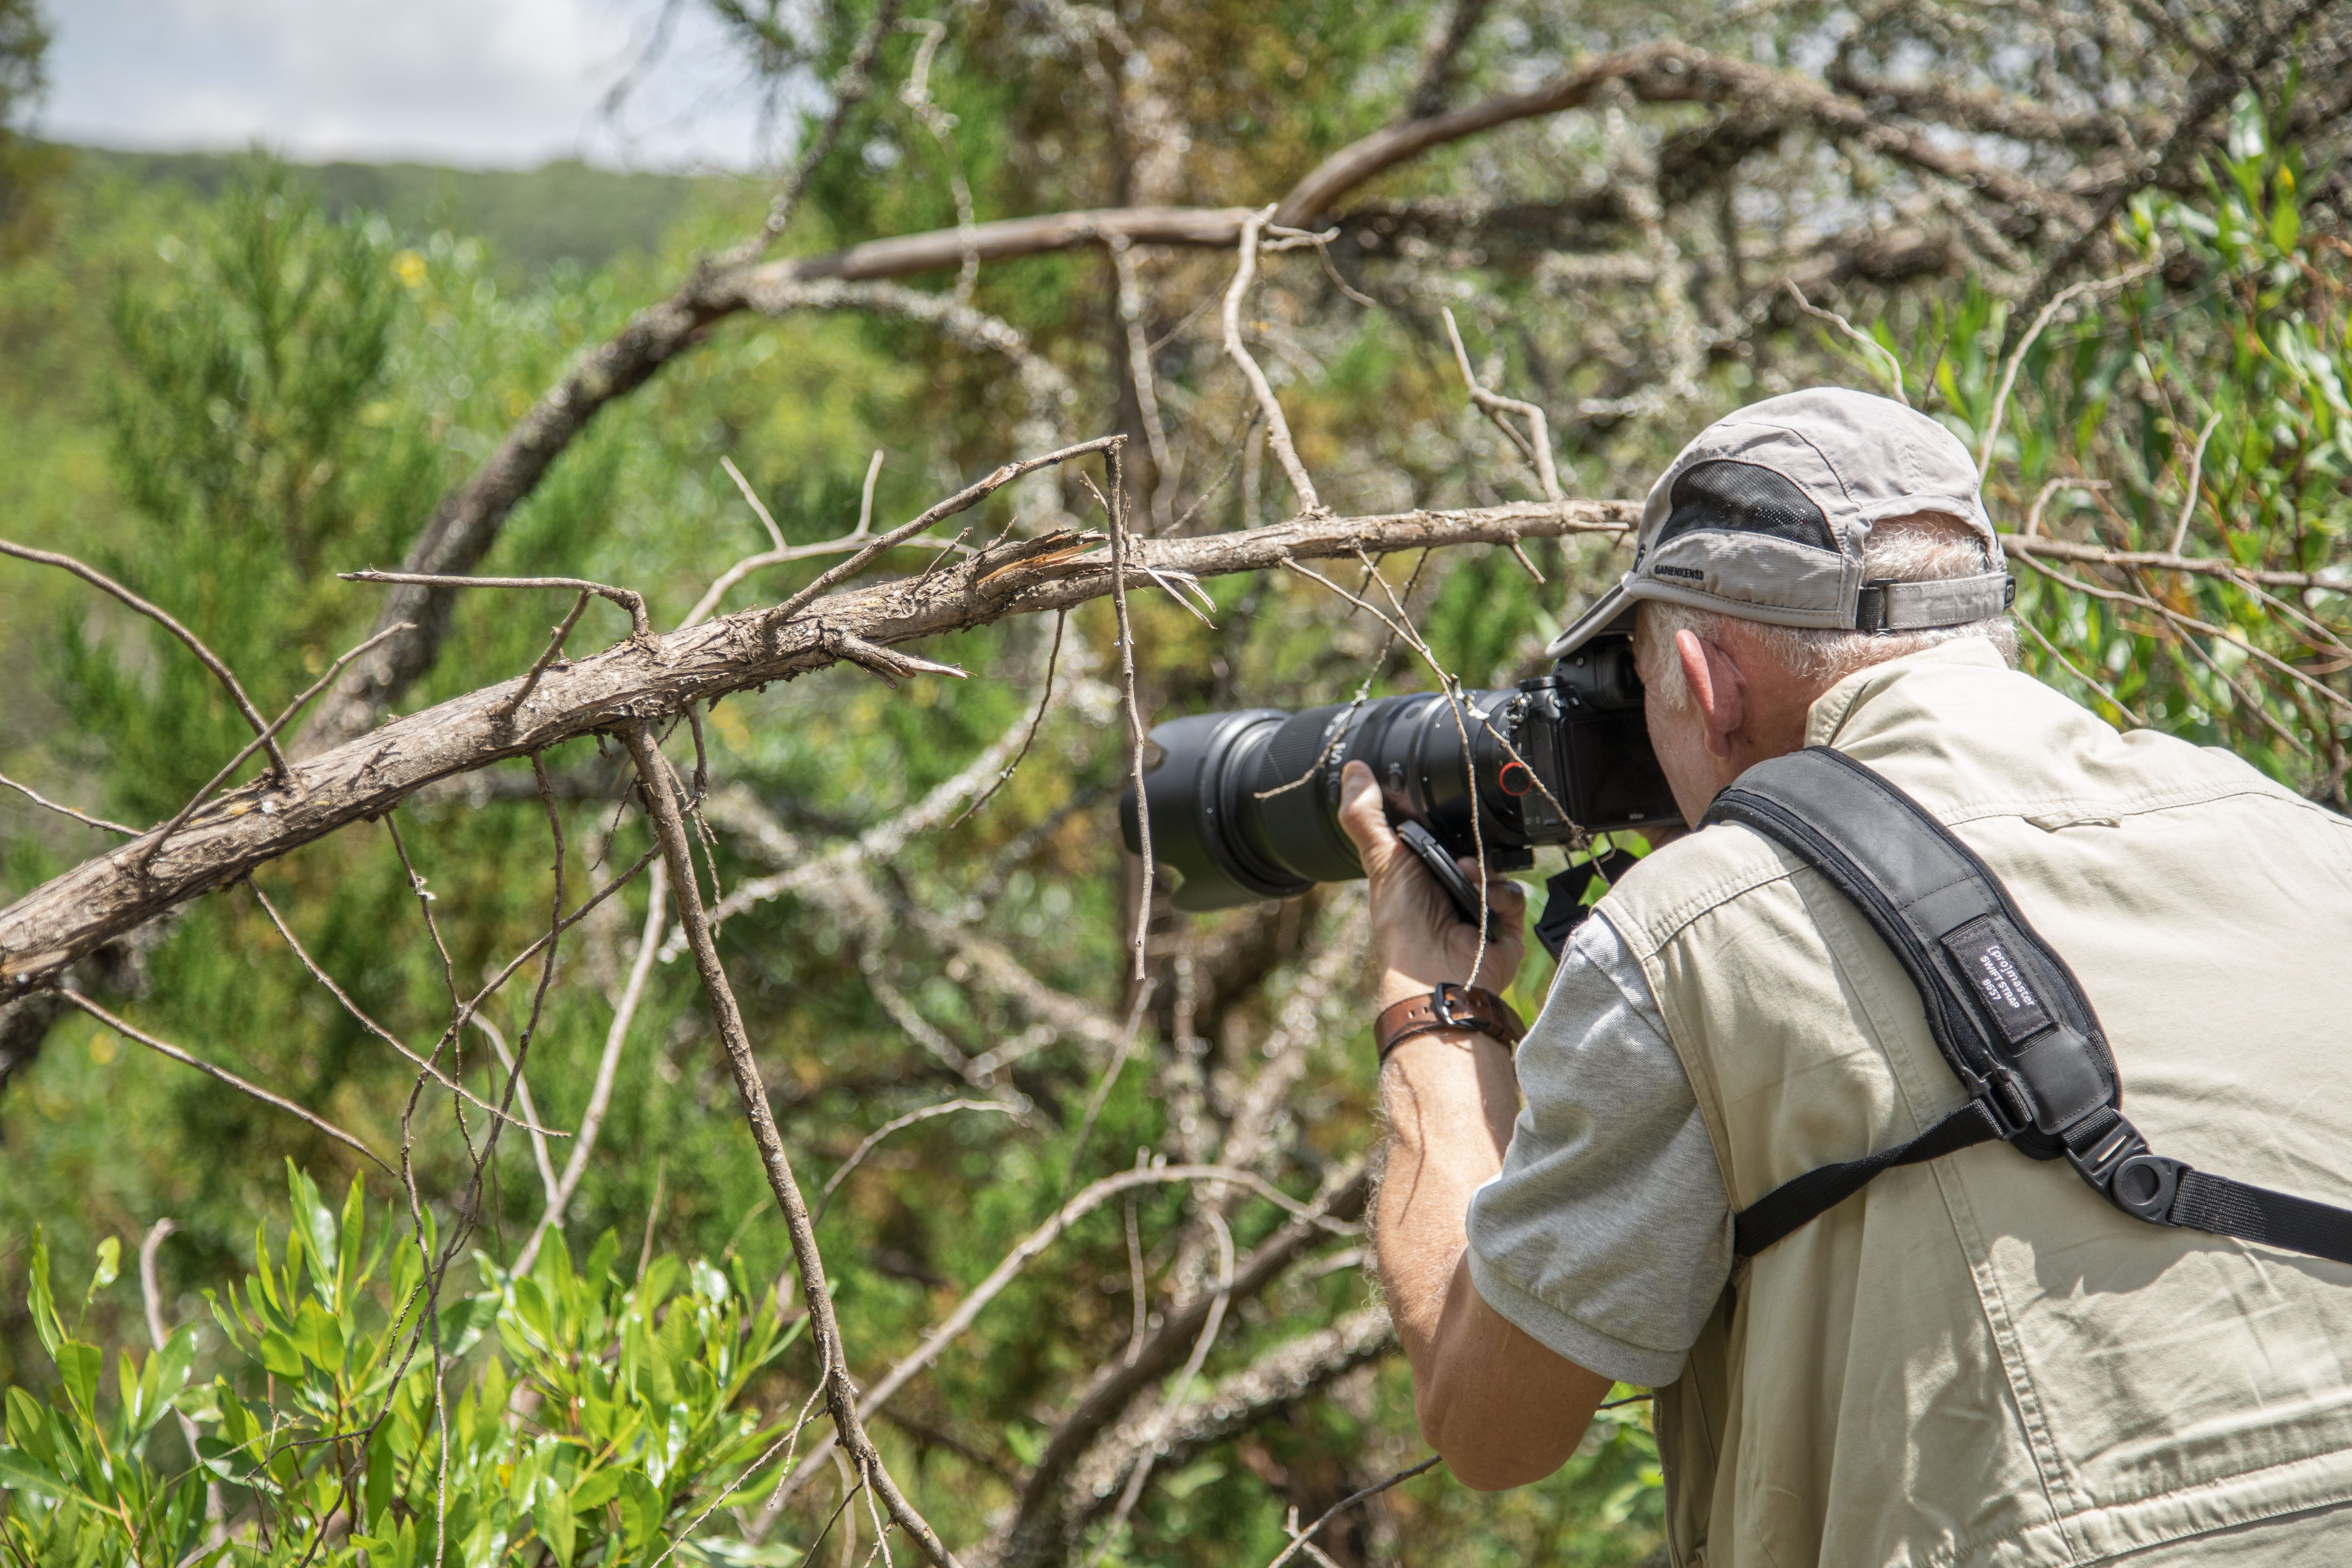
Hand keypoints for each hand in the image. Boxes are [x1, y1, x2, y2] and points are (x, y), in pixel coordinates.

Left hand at [1336, 760, 1526, 1010]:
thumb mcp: (1382, 858)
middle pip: (1472, 848)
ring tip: (1465, 876)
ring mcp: (1478, 909)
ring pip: (1496, 867)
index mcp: (1418, 875)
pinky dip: (1500, 894)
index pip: (1438, 836)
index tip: (1444, 808)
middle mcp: (1448, 891)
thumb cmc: (1404, 924)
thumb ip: (1366, 816)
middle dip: (1468, 845)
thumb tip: (1352, 771)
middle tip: (1454, 852)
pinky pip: (1515, 893)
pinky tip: (1484, 900)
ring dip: (1482, 869)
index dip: (1441, 822)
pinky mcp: (1505, 924)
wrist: (1438, 973)